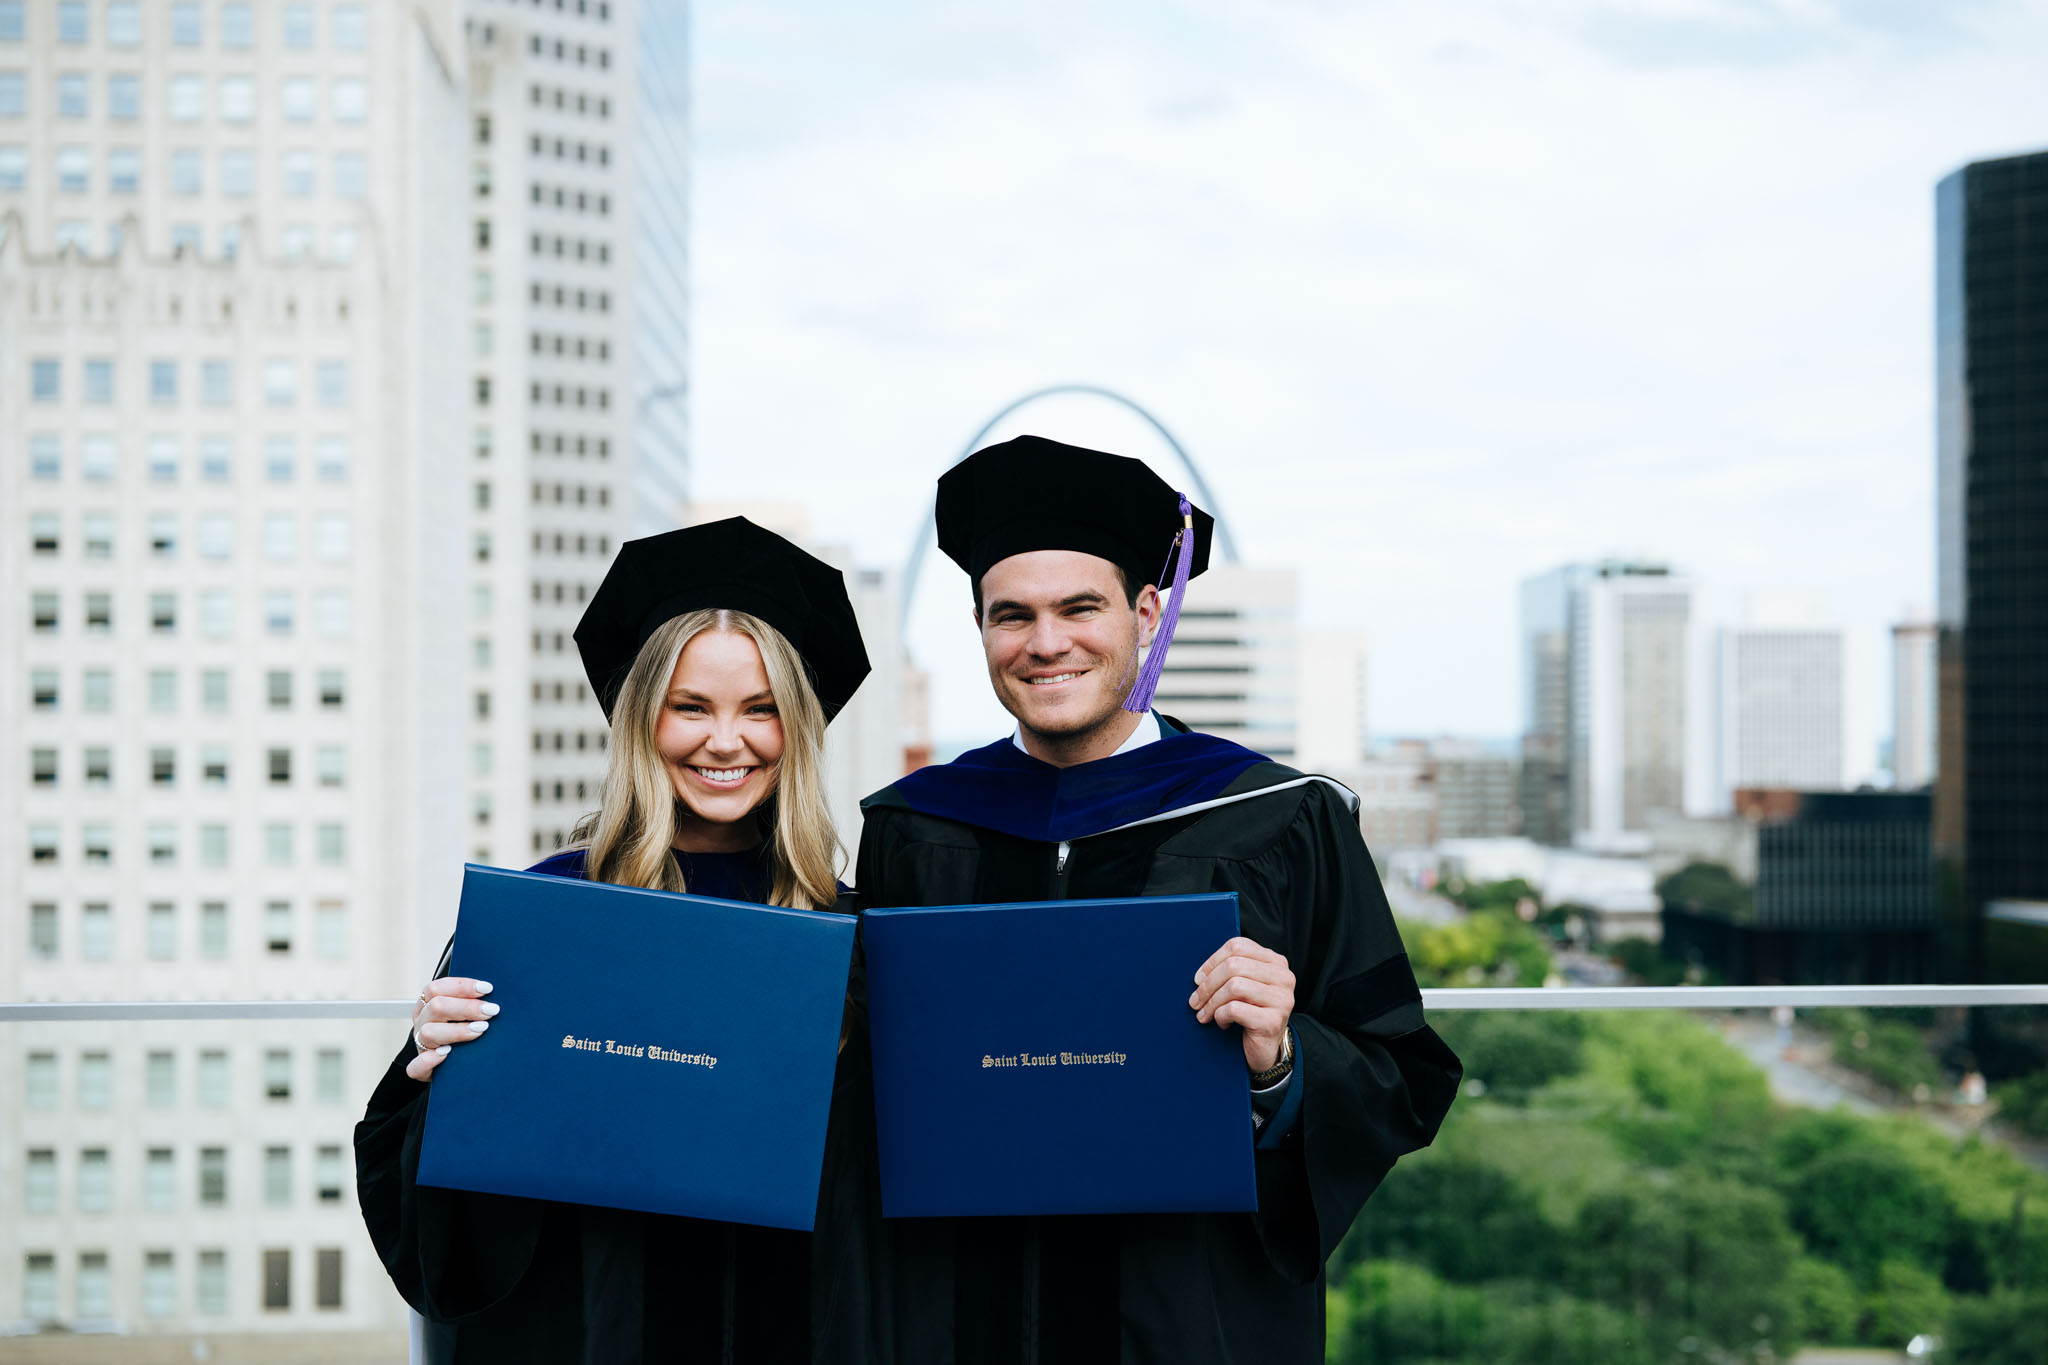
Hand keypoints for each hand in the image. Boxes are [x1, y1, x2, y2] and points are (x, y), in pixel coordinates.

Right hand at [404, 977, 496, 1081]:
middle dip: (467, 1007)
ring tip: (480, 1029)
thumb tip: (491, 991)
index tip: (487, 988)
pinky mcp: (420, 1068)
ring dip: (457, 1030)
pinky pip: (416, 1066)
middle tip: (491, 1010)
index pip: (436, 988)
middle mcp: (422, 1022)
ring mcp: (420, 1044)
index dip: (462, 986)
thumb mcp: (461, 1011)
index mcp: (427, 1004)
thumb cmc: (461, 1029)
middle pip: (436, 1007)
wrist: (450, 1064)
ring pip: (428, 1033)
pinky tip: (446, 1055)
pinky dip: (429, 1061)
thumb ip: (470, 1000)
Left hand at [1189, 937, 1294, 1073]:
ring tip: (1205, 1014)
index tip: (1198, 979)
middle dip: (1208, 985)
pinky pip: (1235, 1009)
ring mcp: (1281, 999)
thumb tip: (1200, 976)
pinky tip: (1222, 1023)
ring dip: (1212, 1002)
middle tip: (1196, 1001)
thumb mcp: (1244, 986)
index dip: (1212, 961)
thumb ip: (1232, 971)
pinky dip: (1221, 1016)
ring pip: (1234, 986)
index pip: (1238, 946)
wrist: (1267, 1049)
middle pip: (1233, 966)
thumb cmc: (1251, 1013)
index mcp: (1276, 962)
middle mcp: (1283, 977)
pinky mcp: (1273, 1021)